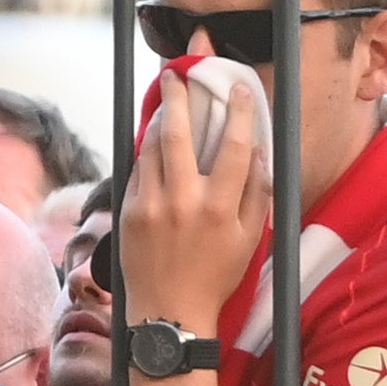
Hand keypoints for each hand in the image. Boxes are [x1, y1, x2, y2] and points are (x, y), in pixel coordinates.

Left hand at [115, 56, 271, 332]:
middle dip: (180, 95)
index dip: (239, 111)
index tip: (238, 88)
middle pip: (181, 133)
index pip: (234, 144)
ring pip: (153, 146)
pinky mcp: (129, 212)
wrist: (168, 314)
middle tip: (177, 71)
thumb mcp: (251, 238)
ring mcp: (152, 205)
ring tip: (165, 99)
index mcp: (220, 207)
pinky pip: (138, 170)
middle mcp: (184, 201)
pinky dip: (147, 151)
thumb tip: (256, 150)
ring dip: (159, 118)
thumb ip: (258, 191)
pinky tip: (153, 140)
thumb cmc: (215, 276)